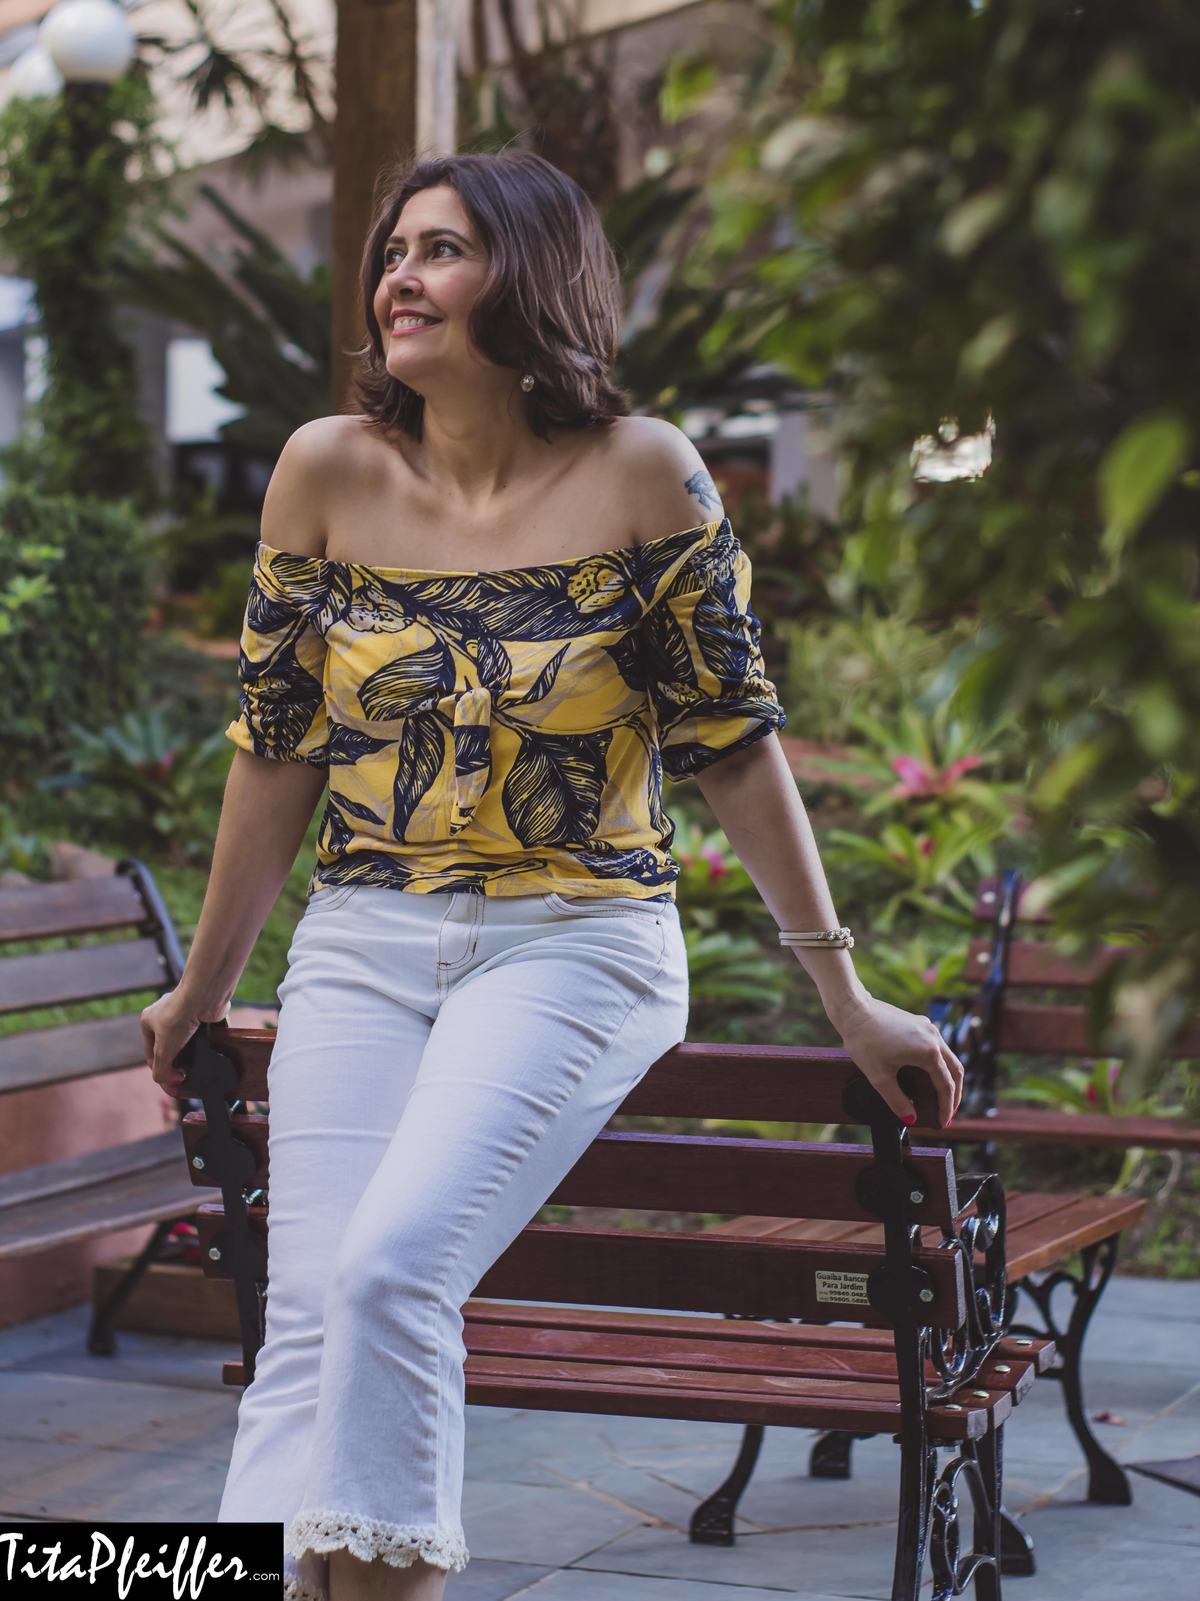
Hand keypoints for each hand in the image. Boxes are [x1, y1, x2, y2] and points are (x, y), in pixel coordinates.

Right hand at [140, 988, 230, 1097]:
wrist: (204, 996)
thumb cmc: (178, 1018)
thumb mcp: (163, 1050)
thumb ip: (161, 1070)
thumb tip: (170, 1081)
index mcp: (149, 1020)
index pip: (151, 1052)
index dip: (160, 1069)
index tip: (172, 1081)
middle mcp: (166, 1014)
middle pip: (170, 1046)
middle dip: (177, 1061)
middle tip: (186, 1075)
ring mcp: (188, 1013)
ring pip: (189, 1040)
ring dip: (194, 1053)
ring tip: (199, 1065)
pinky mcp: (206, 1014)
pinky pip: (207, 1033)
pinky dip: (209, 1043)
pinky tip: (212, 1054)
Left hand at [830, 993, 962, 1127]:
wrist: (854, 1009)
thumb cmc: (864, 1041)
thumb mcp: (878, 1077)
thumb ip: (897, 1100)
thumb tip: (911, 1119)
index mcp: (928, 1053)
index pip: (946, 1087)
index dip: (946, 1108)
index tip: (942, 1124)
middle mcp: (934, 1038)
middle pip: (956, 1072)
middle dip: (954, 1096)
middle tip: (948, 1115)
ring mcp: (929, 1028)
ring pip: (950, 1058)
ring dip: (949, 1079)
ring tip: (943, 1098)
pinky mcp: (922, 1024)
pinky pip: (939, 1047)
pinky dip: (941, 1064)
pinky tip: (931, 1073)